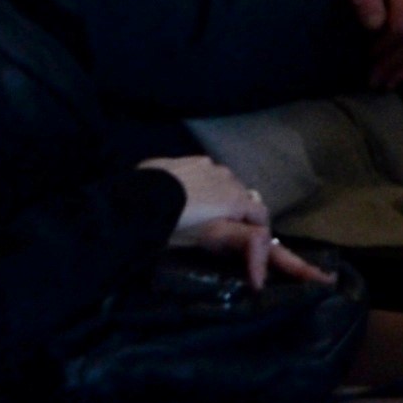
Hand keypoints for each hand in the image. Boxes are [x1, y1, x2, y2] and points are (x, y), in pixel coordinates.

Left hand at [141, 153, 266, 243]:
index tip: (250, 243)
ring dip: (219, 196)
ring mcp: (209, 165)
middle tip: (217, 229)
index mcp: (236, 199)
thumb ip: (240, 238)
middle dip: (236, 212)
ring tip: (198, 210)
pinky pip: (204, 173)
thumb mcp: (208, 237)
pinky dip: (201, 184)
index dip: (258, 230)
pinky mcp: (189, 159)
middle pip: (242, 197)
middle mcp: (229, 177)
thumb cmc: (177, 223)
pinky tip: (183, 194)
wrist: (140, 198)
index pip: (261, 214)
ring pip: (223, 183)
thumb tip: (263, 242)